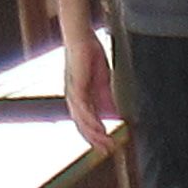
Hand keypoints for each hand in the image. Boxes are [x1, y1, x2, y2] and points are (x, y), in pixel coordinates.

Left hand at [62, 22, 121, 139]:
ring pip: (82, 119)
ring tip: (105, 143)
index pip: (86, 122)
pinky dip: (91, 119)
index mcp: (80, 98)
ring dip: (94, 133)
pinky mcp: (75, 85)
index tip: (107, 147)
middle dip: (95, 140)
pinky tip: (99, 128)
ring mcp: (73, 93)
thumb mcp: (103, 82)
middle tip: (107, 151)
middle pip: (83, 125)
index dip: (96, 136)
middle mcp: (74, 98)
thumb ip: (107, 99)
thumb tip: (115, 116)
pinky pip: (82, 107)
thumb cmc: (89, 54)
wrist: (81, 36)